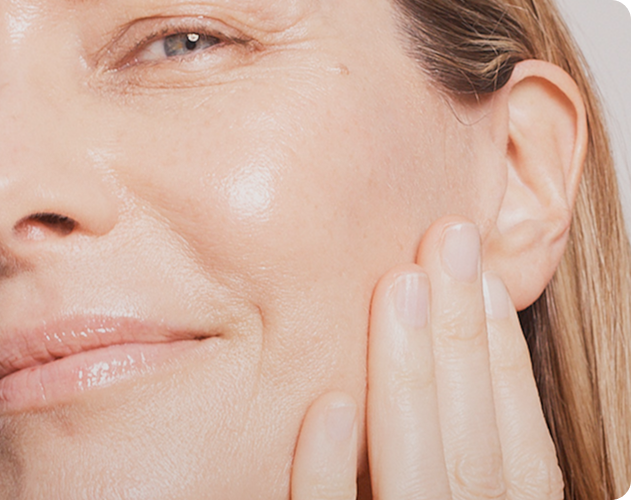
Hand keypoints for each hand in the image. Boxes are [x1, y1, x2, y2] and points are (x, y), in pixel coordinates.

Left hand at [290, 216, 564, 499]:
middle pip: (475, 449)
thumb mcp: (423, 480)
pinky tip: (331, 403)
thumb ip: (434, 440)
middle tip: (446, 238)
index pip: (521, 449)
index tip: (483, 273)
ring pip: (419, 473)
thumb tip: (421, 324)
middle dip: (463, 338)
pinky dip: (333, 466)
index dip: (505, 361)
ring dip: (410, 376)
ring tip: (399, 283)